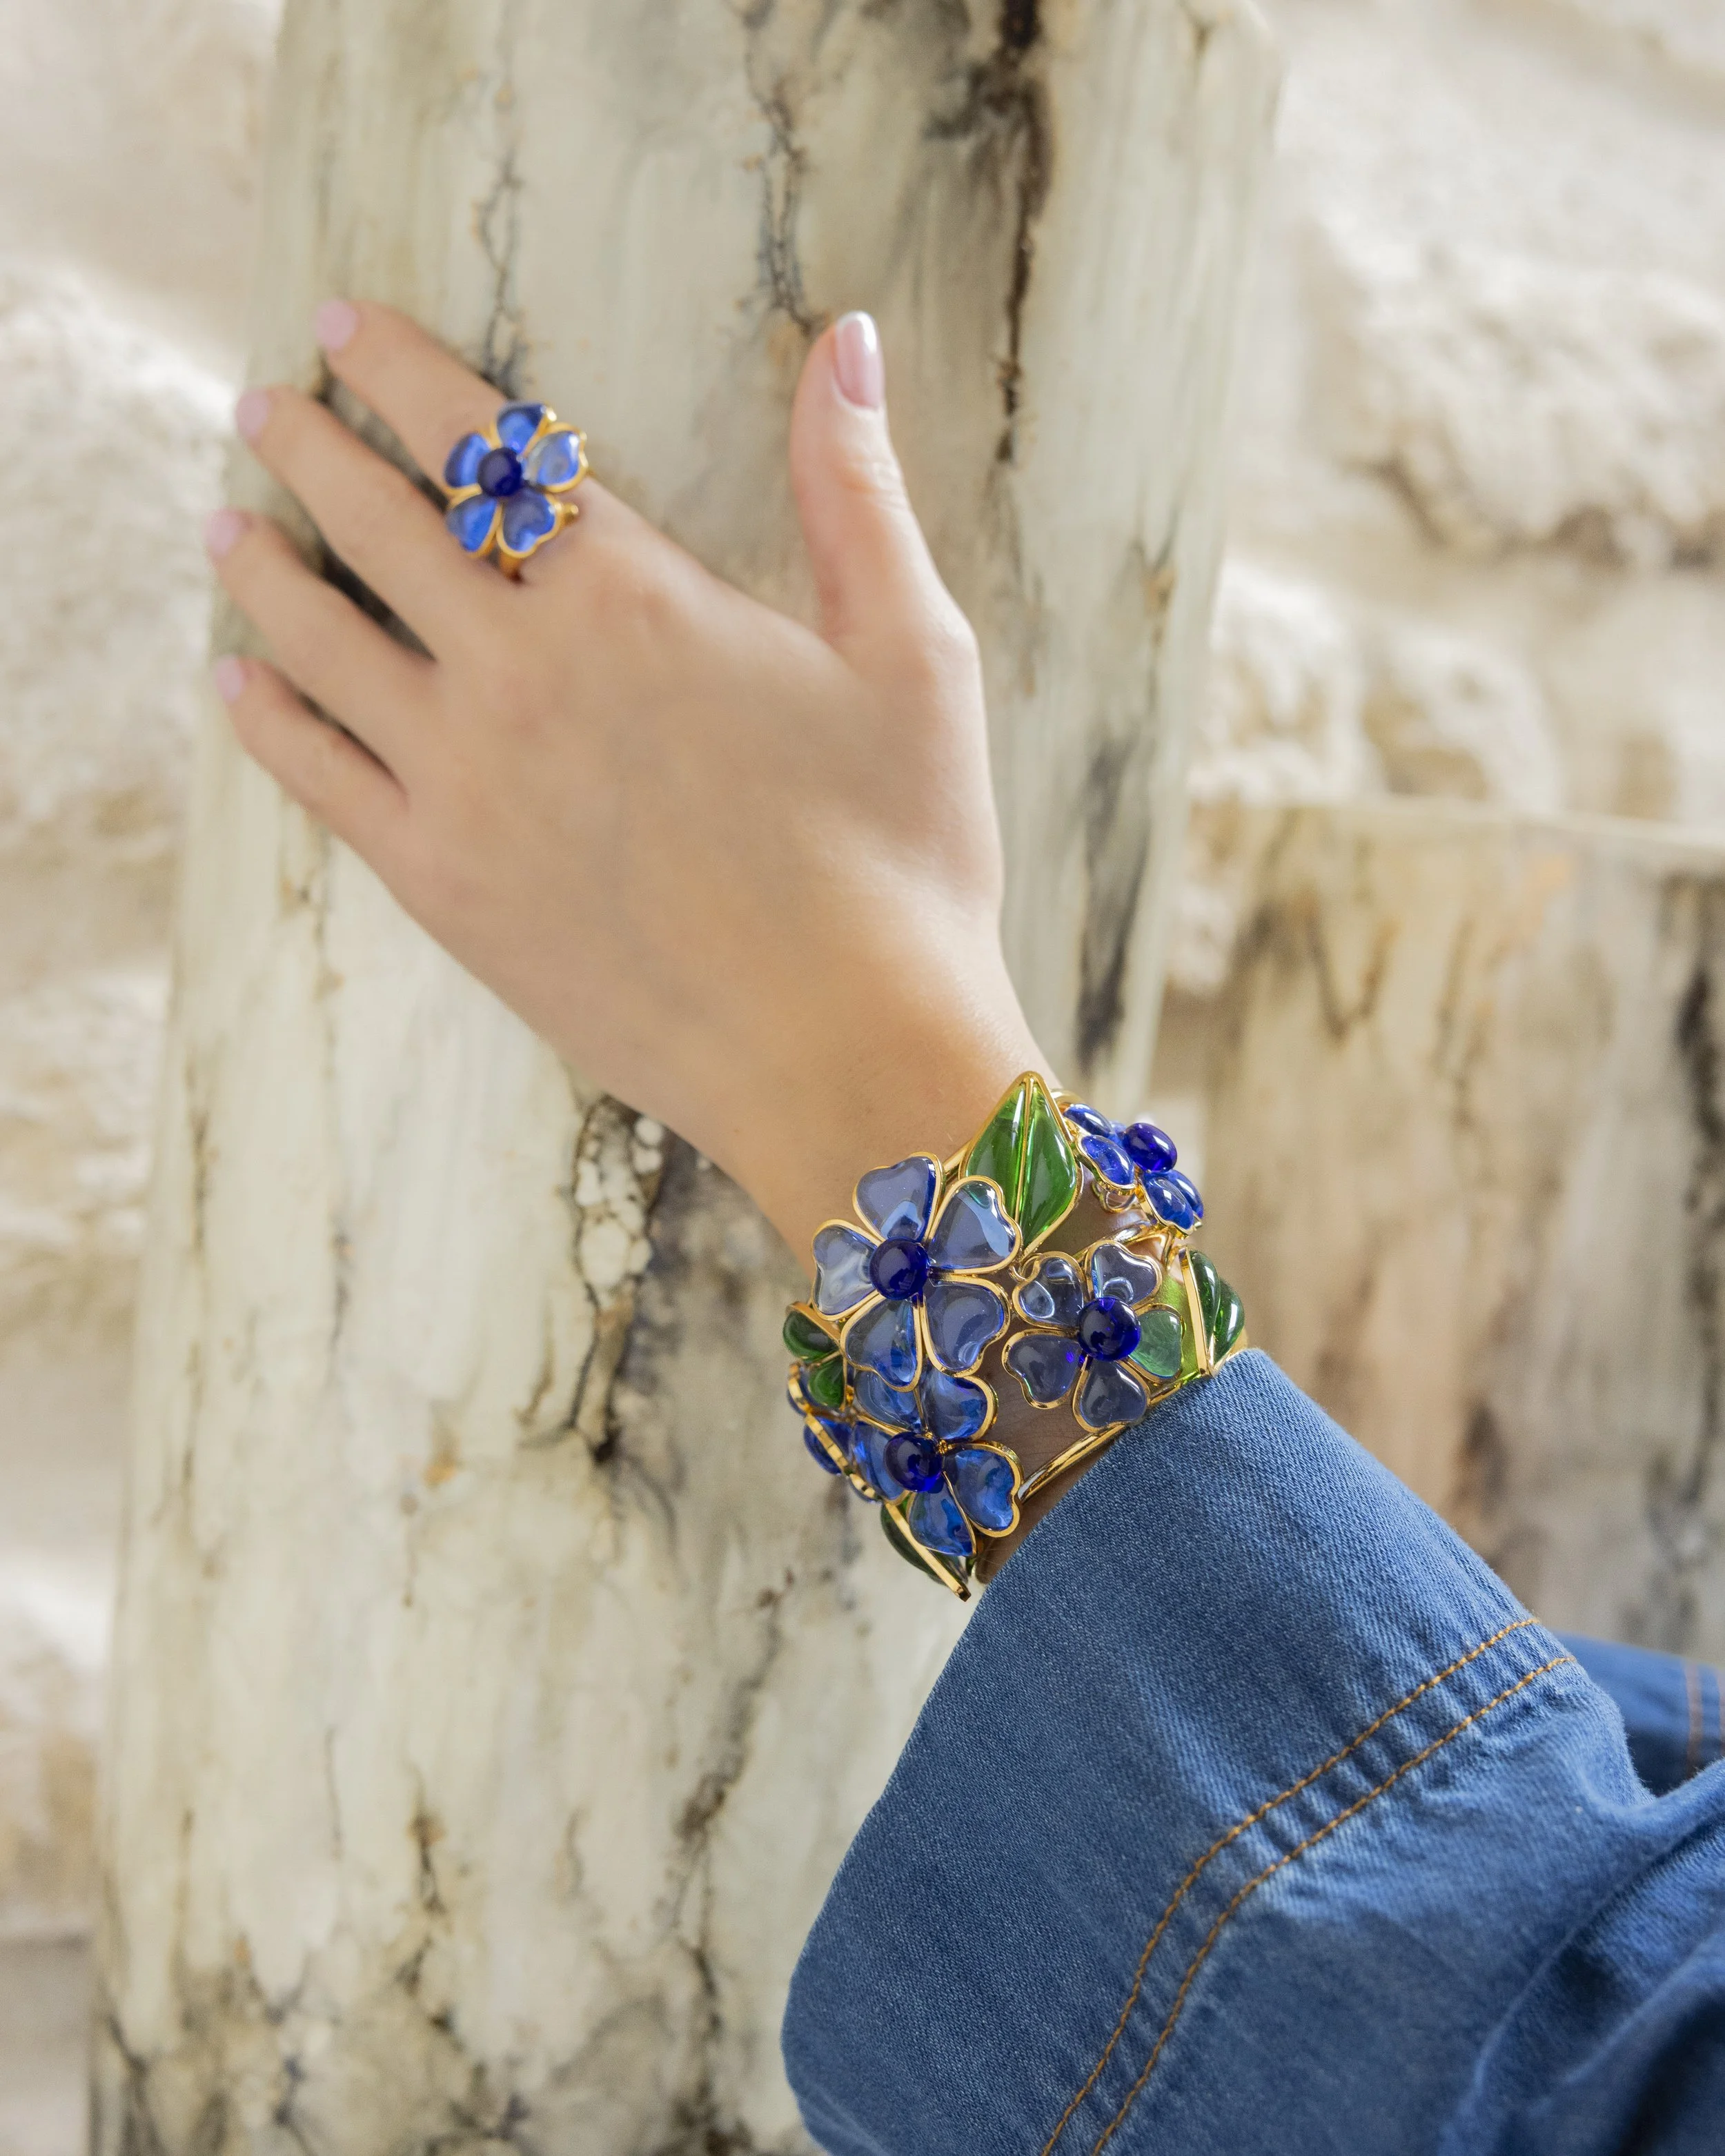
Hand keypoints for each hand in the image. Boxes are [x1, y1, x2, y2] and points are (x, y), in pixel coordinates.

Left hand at [207, 302, 1049, 1252]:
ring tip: (230, 526)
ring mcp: (468, 783)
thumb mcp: (912, 655)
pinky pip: (320, 778)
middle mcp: (526, 672)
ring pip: (324, 642)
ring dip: (266, 568)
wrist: (844, 1051)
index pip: (491, 447)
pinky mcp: (444, 886)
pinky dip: (268, 716)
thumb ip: (856, 489)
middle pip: (385, 523)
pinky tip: (236, 679)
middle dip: (313, 448)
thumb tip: (849, 340)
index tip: (349, 329)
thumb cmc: (901, 857)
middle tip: (267, 407)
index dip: (407, 374)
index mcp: (636, 597)